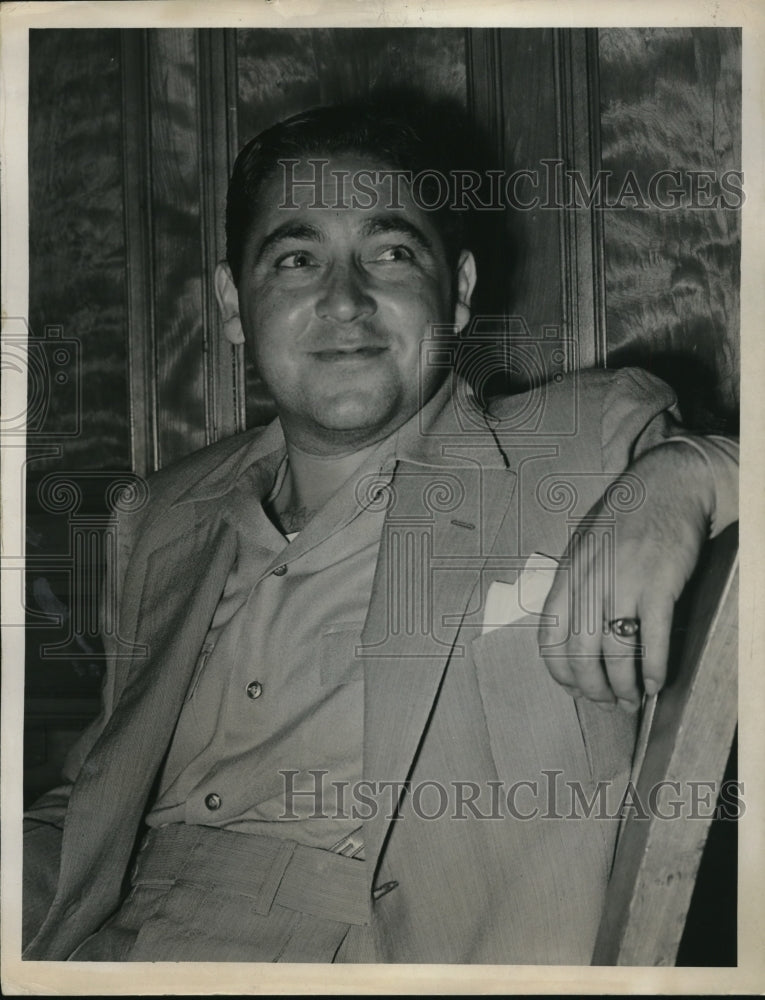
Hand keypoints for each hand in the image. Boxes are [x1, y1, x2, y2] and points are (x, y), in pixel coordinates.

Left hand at [538, 442, 713, 710]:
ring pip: (617, 652)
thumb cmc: (623, 518)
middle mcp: (590, 582)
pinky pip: (653, 638)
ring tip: (632, 699)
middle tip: (607, 703)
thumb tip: (571, 632)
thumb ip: (575, 585)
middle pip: (582, 653)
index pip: (550, 638)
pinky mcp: (660, 584)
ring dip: (624, 685)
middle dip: (594, 688)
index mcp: (567, 575)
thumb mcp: (584, 547)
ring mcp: (624, 582)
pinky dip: (654, 668)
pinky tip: (656, 683)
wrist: (665, 484)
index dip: (561, 673)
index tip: (575, 689)